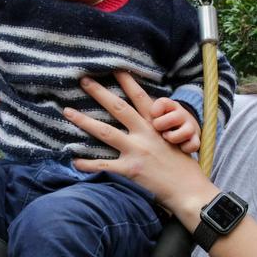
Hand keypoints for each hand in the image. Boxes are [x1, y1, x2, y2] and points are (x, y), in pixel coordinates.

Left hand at [65, 73, 214, 217]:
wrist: (188, 188)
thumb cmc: (182, 166)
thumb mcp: (172, 141)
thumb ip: (157, 130)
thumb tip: (147, 120)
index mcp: (155, 126)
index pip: (140, 98)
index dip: (127, 81)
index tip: (115, 68)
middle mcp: (144, 134)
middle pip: (117, 108)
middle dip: (99, 92)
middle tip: (84, 80)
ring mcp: (136, 152)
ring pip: (105, 132)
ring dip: (84, 121)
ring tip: (68, 112)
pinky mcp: (130, 170)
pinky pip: (103, 165)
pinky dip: (87, 164)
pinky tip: (74, 160)